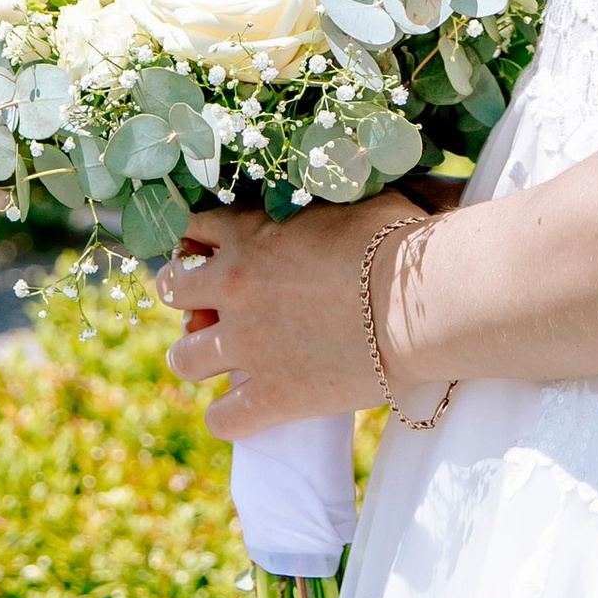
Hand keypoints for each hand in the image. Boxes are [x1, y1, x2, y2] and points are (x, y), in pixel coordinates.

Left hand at [159, 202, 421, 438]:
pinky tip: (250, 408)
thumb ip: (320, 201)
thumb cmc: (401, 240)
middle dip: (190, 298)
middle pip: (172, 290)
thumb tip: (333, 178)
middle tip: (218, 309)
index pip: (190, 230)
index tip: (216, 256)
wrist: (424, 301)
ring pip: (183, 358)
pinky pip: (221, 419)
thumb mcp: (353, 199)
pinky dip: (230, 417)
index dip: (199, 245)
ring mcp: (247, 344)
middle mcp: (235, 286)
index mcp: (250, 233)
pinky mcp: (271, 396)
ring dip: (198, 356)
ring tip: (224, 360)